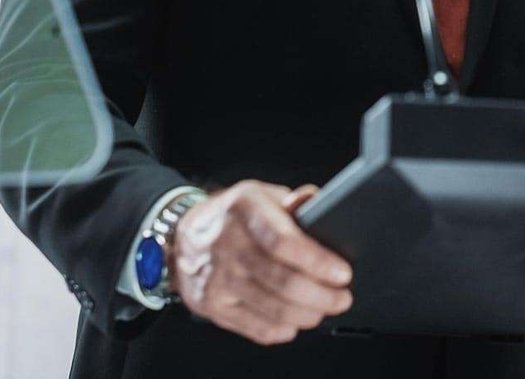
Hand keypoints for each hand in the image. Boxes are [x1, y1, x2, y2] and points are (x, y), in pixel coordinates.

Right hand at [170, 179, 353, 345]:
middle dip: (320, 295)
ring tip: (324, 310)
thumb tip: (315, 201)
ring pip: (271, 308)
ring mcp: (217, 279)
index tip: (342, 273)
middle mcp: (227, 245)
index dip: (316, 261)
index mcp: (243, 210)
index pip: (283, 241)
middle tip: (341, 298)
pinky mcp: (212, 305)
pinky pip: (252, 326)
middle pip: (281, 281)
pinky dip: (279, 330)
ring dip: (306, 315)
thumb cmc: (231, 215)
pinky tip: (294, 323)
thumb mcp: (259, 194)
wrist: (182, 237)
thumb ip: (291, 200)